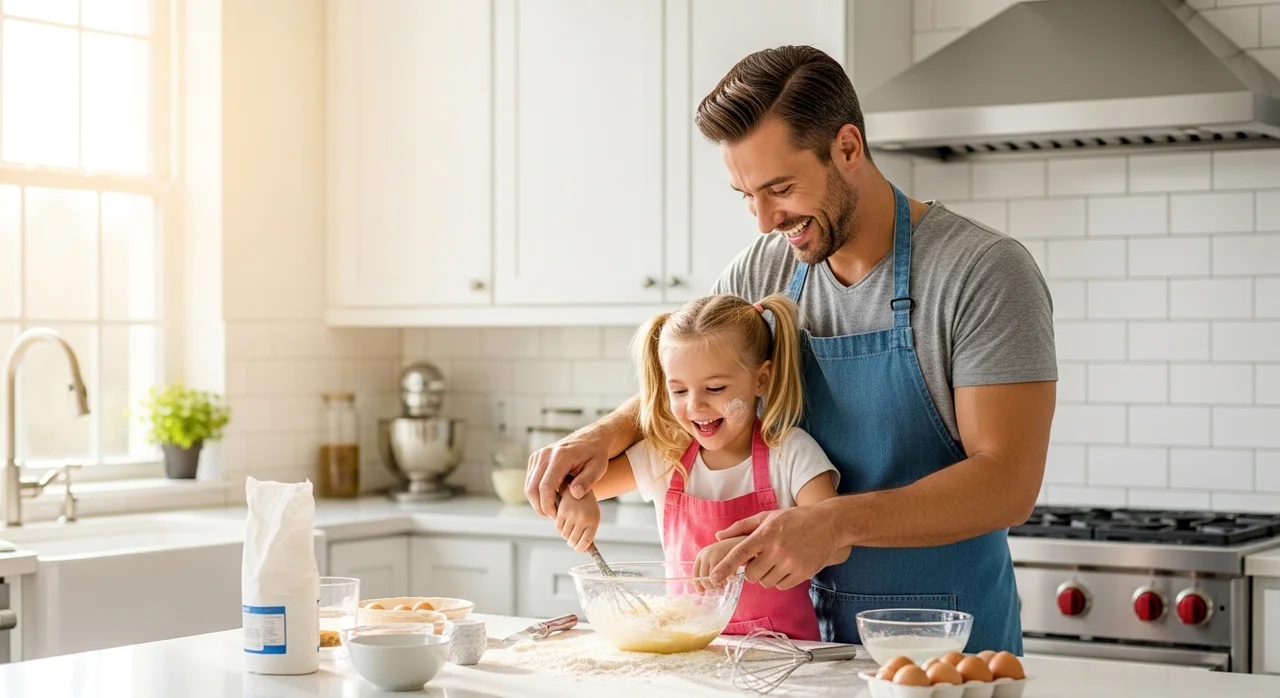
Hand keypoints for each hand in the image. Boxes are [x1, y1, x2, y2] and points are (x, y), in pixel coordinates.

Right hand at [525, 429, 609, 516]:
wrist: (591, 439)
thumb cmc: (596, 455)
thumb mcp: (598, 468)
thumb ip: (587, 481)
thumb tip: (575, 494)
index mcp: (560, 456)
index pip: (546, 486)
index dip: (548, 505)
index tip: (557, 516)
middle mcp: (545, 454)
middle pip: (532, 488)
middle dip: (540, 507)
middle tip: (553, 517)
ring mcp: (538, 455)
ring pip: (529, 485)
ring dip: (537, 501)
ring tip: (552, 510)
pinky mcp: (536, 458)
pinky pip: (530, 480)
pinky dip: (537, 493)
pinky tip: (550, 499)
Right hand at [555, 489, 600, 552]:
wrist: (580, 481)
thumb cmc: (587, 502)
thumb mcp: (593, 514)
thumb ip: (588, 530)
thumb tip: (584, 550)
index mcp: (594, 520)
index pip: (586, 542)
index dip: (580, 548)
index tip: (577, 549)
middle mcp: (584, 518)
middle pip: (573, 540)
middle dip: (571, 542)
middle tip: (571, 540)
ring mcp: (572, 515)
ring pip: (564, 534)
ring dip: (565, 534)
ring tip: (568, 528)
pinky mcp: (562, 511)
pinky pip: (558, 526)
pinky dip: (559, 527)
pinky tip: (563, 521)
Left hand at [693, 536, 745, 592]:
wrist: (745, 538)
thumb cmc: (731, 550)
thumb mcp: (716, 557)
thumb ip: (709, 568)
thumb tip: (702, 588)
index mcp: (701, 554)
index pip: (695, 574)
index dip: (698, 585)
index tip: (702, 592)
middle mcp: (706, 554)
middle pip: (704, 579)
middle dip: (711, 587)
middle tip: (720, 587)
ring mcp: (716, 555)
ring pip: (713, 580)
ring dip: (720, 585)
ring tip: (727, 581)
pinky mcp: (727, 557)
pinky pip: (726, 577)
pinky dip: (730, 579)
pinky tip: (734, 576)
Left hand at [709, 506, 838, 589]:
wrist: (829, 524)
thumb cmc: (795, 519)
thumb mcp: (768, 517)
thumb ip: (742, 527)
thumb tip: (718, 536)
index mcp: (766, 534)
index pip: (740, 553)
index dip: (725, 567)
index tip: (713, 578)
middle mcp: (777, 549)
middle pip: (752, 575)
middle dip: (752, 571)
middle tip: (761, 560)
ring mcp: (791, 563)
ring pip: (766, 583)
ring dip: (766, 576)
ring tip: (776, 561)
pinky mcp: (803, 573)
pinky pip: (781, 586)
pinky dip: (780, 580)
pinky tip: (787, 566)